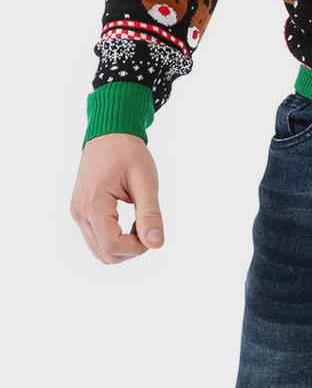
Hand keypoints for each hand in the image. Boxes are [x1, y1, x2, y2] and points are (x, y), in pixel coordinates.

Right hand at [70, 133, 164, 263]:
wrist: (109, 133)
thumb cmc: (128, 153)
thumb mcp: (145, 180)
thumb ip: (150, 213)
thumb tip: (157, 244)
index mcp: (94, 204)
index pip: (112, 246)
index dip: (137, 247)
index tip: (151, 228)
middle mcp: (80, 213)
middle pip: (105, 254)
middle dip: (131, 248)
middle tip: (147, 223)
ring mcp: (78, 213)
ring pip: (100, 250)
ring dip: (123, 245)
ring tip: (138, 220)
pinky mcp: (81, 212)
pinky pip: (96, 239)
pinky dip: (114, 238)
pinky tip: (128, 220)